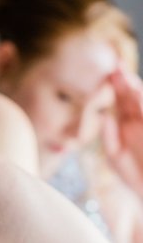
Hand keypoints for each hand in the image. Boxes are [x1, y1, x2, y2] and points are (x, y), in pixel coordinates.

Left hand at [102, 67, 142, 195]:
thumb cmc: (137, 178)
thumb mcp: (117, 157)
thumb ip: (110, 136)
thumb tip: (104, 115)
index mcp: (130, 125)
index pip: (122, 101)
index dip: (115, 86)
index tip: (105, 71)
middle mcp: (141, 122)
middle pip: (133, 97)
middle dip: (125, 82)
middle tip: (114, 65)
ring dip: (136, 90)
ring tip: (125, 76)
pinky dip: (142, 105)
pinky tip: (136, 95)